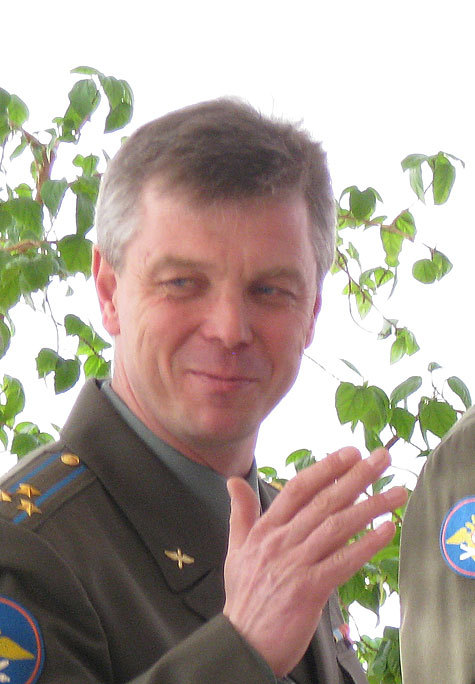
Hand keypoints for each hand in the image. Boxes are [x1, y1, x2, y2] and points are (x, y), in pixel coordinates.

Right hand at [223, 446, 406, 676]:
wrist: (243, 642)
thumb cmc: (244, 596)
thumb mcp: (235, 549)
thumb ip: (241, 513)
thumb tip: (234, 481)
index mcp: (265, 529)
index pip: (298, 489)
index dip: (326, 468)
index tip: (350, 453)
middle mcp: (281, 541)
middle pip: (324, 501)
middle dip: (357, 477)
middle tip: (383, 458)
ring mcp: (296, 564)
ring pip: (338, 527)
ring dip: (372, 507)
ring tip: (397, 492)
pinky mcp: (310, 589)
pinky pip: (343, 561)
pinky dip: (366, 545)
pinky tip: (386, 531)